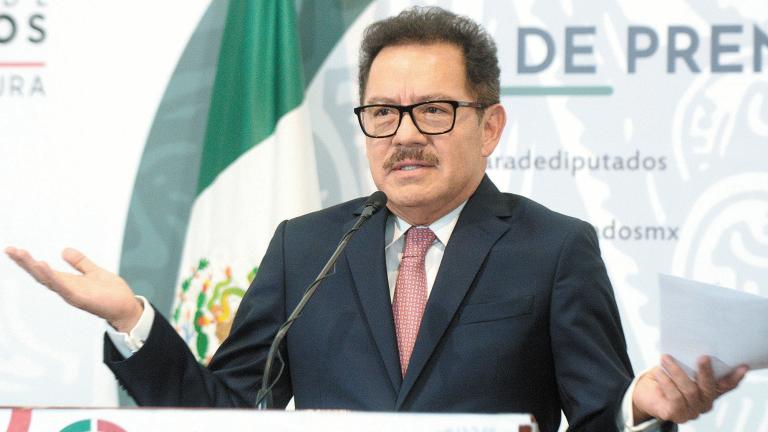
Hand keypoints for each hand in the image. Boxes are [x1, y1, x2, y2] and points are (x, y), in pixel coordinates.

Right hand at [4, 246, 142, 331]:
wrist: (126, 307)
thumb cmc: (111, 293)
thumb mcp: (94, 272)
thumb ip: (80, 262)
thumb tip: (65, 250)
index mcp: (68, 282)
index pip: (43, 270)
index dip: (28, 261)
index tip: (14, 250)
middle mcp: (66, 289)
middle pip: (40, 275)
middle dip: (24, 263)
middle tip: (10, 250)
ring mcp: (72, 294)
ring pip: (48, 280)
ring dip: (34, 268)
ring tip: (22, 255)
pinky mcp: (81, 298)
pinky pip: (63, 287)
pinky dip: (52, 277)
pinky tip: (43, 266)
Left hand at [632, 354, 747, 423]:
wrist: (643, 391)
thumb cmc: (664, 377)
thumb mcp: (679, 367)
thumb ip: (690, 362)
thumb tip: (694, 345)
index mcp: (708, 391)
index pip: (725, 385)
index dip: (734, 377)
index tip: (742, 366)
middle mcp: (703, 403)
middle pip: (709, 389)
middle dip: (706, 372)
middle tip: (703, 357)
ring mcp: (691, 411)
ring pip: (690, 390)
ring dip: (677, 372)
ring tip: (666, 358)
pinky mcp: (675, 414)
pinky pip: (674, 396)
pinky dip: (666, 381)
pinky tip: (659, 372)